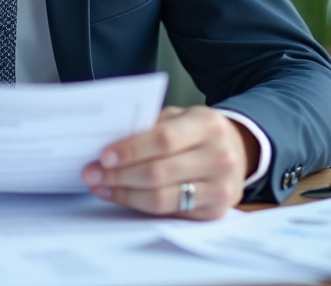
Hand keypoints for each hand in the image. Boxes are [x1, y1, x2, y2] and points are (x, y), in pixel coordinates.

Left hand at [81, 105, 259, 219]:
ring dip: (125, 194)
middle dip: (119, 175)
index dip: (131, 150)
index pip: (164, 140)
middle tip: (92, 174)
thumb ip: (151, 126)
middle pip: (159, 173)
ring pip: (162, 198)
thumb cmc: (199, 132)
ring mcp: (220, 188)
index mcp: (208, 125)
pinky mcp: (215, 211)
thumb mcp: (181, 117)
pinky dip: (140, 205)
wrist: (238, 150)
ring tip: (102, 187)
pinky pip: (170, 212)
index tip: (103, 156)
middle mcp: (220, 157)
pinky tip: (123, 196)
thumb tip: (108, 144)